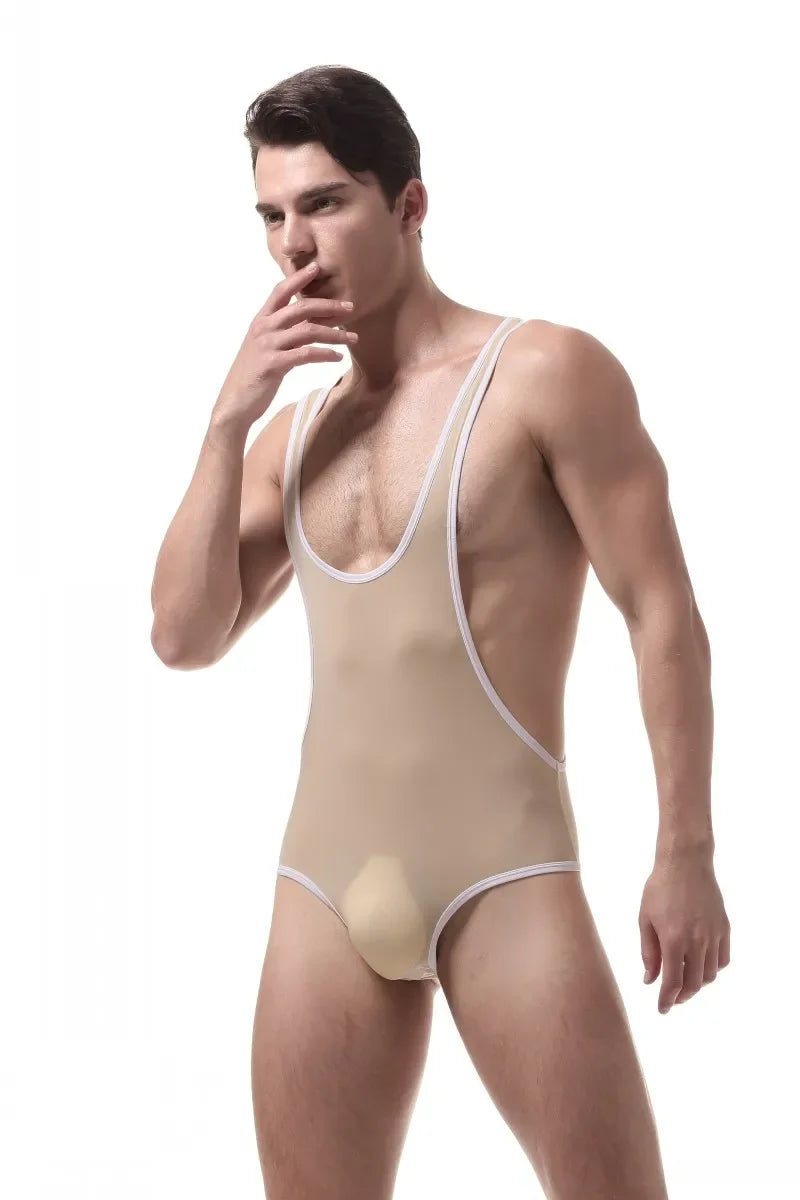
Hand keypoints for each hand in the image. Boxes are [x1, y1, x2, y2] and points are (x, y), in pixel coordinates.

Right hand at [213, 262, 357, 429]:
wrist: (235, 402)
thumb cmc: (253, 375)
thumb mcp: (264, 347)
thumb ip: (281, 332)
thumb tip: (305, 323)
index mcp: (261, 321)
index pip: (280, 291)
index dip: (298, 278)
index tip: (316, 267)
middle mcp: (264, 328)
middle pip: (301, 308)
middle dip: (328, 305)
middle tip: (350, 307)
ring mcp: (268, 346)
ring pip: (308, 330)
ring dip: (334, 333)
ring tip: (353, 338)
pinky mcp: (273, 365)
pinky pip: (306, 354)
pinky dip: (325, 354)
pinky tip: (337, 357)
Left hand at [638, 848, 729, 1013]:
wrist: (685, 863)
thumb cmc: (659, 889)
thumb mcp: (645, 919)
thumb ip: (648, 952)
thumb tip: (650, 980)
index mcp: (673, 940)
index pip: (673, 983)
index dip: (667, 1000)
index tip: (662, 1009)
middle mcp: (697, 941)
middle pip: (694, 984)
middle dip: (682, 997)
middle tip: (672, 998)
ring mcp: (713, 935)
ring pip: (710, 975)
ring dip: (697, 984)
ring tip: (685, 981)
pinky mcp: (724, 928)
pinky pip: (723, 959)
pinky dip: (713, 969)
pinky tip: (701, 966)